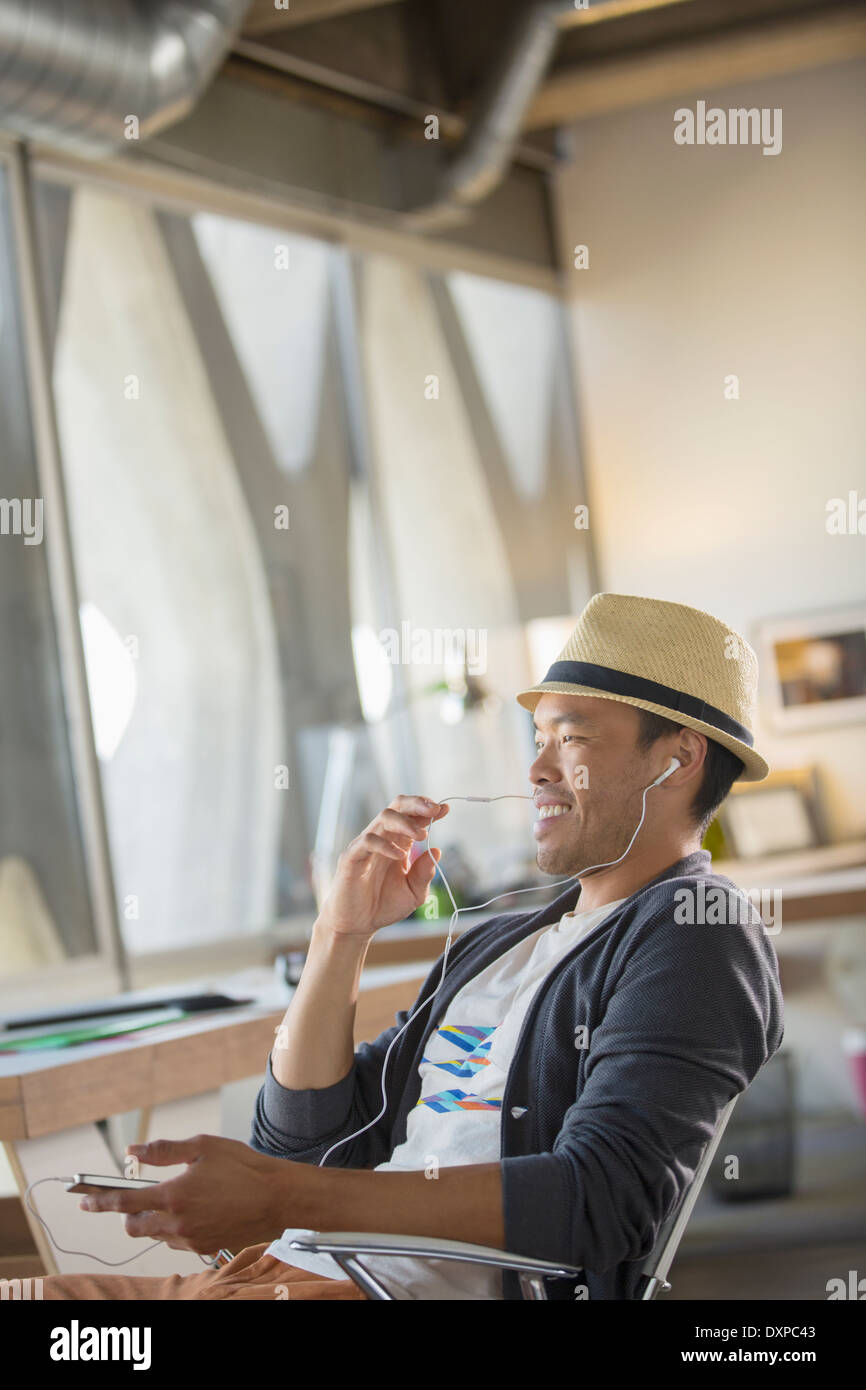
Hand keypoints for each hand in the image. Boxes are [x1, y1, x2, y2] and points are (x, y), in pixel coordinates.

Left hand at [78, 1135, 313, 1254]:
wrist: (277, 1198)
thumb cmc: (243, 1167)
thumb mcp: (202, 1147)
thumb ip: (163, 1151)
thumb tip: (133, 1151)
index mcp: (173, 1195)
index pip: (124, 1202)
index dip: (101, 1202)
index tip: (85, 1201)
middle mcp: (177, 1223)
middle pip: (134, 1227)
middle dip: (127, 1215)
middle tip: (134, 1199)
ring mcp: (190, 1239)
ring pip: (156, 1235)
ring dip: (152, 1221)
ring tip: (172, 1200)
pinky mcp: (204, 1248)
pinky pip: (177, 1241)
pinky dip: (174, 1228)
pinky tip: (192, 1211)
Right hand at [316, 794, 448, 938]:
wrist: (357, 925)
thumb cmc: (383, 906)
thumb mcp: (413, 893)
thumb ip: (424, 874)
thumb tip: (438, 850)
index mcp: (398, 842)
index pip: (413, 816)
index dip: (428, 810)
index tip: (445, 809)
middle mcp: (382, 838)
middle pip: (397, 806)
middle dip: (417, 803)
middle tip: (434, 809)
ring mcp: (366, 845)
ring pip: (384, 817)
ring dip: (405, 822)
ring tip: (422, 835)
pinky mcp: (351, 857)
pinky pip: (368, 841)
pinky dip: (386, 845)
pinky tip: (400, 856)